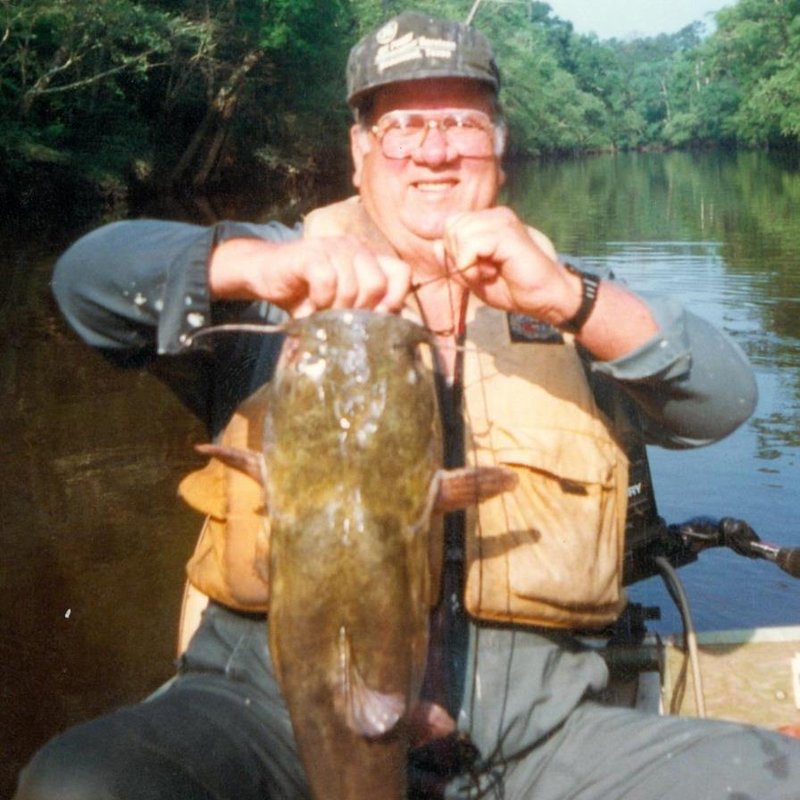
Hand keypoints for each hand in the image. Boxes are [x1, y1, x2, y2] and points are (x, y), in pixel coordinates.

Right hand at [209, 235, 411, 316]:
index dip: (395, 299)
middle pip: (378, 284)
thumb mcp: (341, 305)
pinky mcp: (311, 253)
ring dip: (336, 309)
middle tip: (341, 319)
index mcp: (369, 258)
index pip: (402, 273)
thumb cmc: (306, 293)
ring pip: (352, 286)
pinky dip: (319, 300)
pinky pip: (326, 281)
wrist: (265, 273)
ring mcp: (333, 247)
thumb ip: (366, 312)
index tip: (376, 318)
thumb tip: (394, 335)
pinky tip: (311, 306)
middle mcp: (355, 248)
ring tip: (322, 314)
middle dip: (360, 311)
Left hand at [438, 206, 579, 325]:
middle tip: (483, 271)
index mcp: (487, 223)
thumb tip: (436, 245)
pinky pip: (471, 244)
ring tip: (490, 272)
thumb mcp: (474, 278)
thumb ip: (454, 262)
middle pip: (451, 226)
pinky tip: (493, 272)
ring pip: (459, 232)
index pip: (451, 225)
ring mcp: (503, 220)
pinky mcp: (508, 233)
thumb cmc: (514, 288)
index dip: (454, 252)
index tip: (476, 269)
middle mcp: (494, 216)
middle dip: (459, 255)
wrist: (546, 297)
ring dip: (468, 262)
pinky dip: (474, 265)